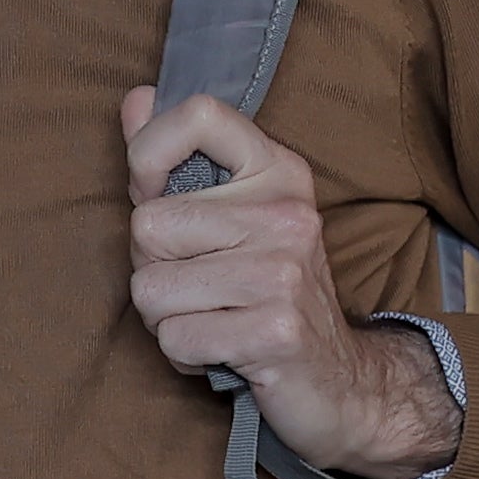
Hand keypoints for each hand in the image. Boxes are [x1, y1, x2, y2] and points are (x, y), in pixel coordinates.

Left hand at [119, 89, 460, 478]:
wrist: (341, 381)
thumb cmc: (266, 292)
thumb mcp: (231, 215)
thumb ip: (178, 158)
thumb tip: (137, 97)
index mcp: (276, 171)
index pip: (198, 113)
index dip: (149, 155)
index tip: (156, 195)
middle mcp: (285, 213)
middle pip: (147, 225)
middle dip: (155, 269)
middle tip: (202, 288)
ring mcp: (284, 271)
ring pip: (150, 290)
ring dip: (167, 320)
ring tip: (214, 319)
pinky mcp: (276, 331)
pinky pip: (175, 338)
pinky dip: (185, 356)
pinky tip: (224, 351)